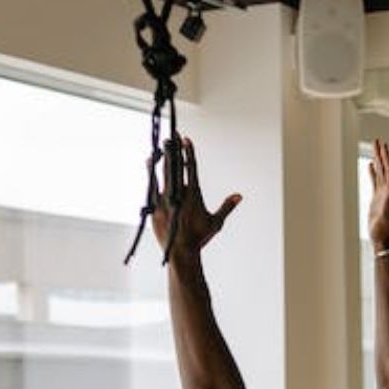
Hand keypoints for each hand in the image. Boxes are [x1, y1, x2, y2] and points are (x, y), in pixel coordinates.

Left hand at [150, 137, 240, 258]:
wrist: (181, 252)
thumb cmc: (200, 238)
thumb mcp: (216, 222)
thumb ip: (226, 206)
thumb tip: (239, 196)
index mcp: (194, 195)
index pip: (192, 168)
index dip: (189, 152)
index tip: (186, 140)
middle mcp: (179, 194)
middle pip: (176, 166)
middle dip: (174, 149)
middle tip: (172, 136)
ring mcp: (165, 199)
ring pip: (164, 172)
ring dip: (163, 157)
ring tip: (163, 144)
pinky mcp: (155, 205)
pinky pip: (152, 184)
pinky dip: (151, 171)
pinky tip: (150, 160)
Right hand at [367, 138, 388, 249]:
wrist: (382, 240)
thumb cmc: (384, 232)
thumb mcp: (387, 216)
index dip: (386, 157)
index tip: (383, 145)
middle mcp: (387, 191)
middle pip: (385, 168)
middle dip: (381, 154)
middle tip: (377, 140)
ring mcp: (381, 195)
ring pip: (379, 173)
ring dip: (377, 160)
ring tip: (374, 148)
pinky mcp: (376, 199)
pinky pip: (374, 181)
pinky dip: (372, 172)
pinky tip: (370, 165)